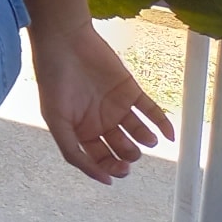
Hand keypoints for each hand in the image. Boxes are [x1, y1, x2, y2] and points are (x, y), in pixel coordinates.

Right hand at [31, 24, 172, 182]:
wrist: (64, 41)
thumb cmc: (53, 78)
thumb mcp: (55, 120)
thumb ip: (74, 151)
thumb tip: (102, 179)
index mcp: (80, 128)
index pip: (100, 157)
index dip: (110, 168)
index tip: (118, 172)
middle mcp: (99, 120)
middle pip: (121, 148)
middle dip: (128, 156)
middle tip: (130, 153)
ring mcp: (116, 105)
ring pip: (138, 131)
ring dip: (145, 140)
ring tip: (146, 140)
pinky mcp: (130, 90)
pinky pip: (151, 111)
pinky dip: (162, 123)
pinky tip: (168, 134)